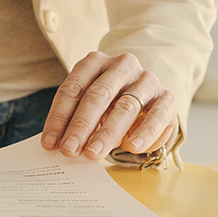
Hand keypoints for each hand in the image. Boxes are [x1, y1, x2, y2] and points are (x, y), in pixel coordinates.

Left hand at [41, 51, 176, 158]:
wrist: (148, 98)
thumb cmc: (111, 104)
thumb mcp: (91, 108)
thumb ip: (75, 121)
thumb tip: (56, 144)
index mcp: (96, 62)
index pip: (73, 88)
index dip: (59, 116)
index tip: (50, 142)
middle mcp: (122, 66)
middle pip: (98, 95)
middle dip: (81, 125)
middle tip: (69, 149)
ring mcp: (146, 80)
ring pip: (125, 106)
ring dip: (107, 132)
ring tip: (93, 153)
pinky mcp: (167, 98)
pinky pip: (157, 114)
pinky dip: (145, 132)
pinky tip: (133, 147)